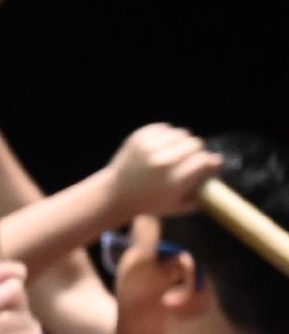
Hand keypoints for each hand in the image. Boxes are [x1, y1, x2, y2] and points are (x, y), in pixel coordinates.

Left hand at [103, 122, 221, 219]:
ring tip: (176, 152)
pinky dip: (166, 135)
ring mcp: (149, 148)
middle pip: (194, 143)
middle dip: (196, 150)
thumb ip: (202, 188)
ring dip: (181, 141)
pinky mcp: (138, 138)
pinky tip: (163, 146)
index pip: (204, 159)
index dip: (208, 162)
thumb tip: (218, 162)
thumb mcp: (179, 205)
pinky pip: (164, 128)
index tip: (205, 165)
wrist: (115, 194)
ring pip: (180, 133)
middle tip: (189, 158)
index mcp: (174, 180)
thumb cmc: (151, 202)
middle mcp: (162, 162)